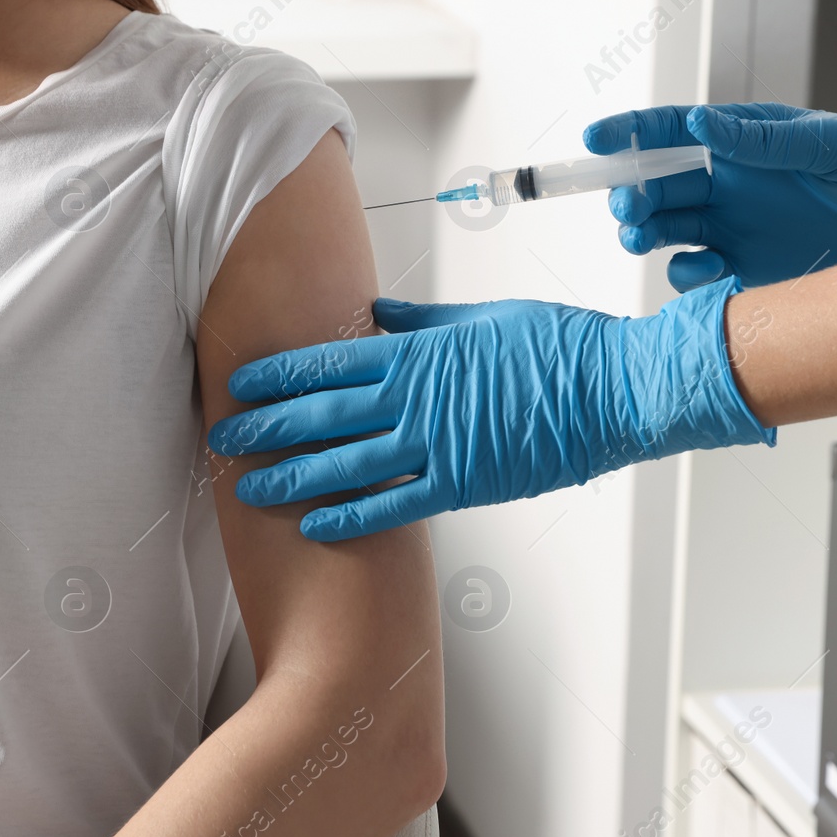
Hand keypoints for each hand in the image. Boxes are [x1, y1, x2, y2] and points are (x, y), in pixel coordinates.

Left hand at [206, 281, 772, 539]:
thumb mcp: (483, 318)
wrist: (615, 389)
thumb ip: (423, 322)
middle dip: (265, 425)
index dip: (278, 374)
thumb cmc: (558, 348)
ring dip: (292, 474)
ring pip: (345, 461)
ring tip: (248, 487)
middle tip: (221, 438)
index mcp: (420, 352)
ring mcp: (437, 443)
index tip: (240, 382)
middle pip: (323, 412)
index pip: (330, 360)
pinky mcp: (463, 484)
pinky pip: (393, 503)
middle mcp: (417, 397)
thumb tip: (377, 313)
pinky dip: (350, 514)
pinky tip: (313, 522)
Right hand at [582, 103, 836, 290]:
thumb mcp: (830, 143)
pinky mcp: (750, 273)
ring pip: (667, 232)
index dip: (628, 135)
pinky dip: (688, 277)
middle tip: (628, 206)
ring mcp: (737, 230)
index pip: (671, 134)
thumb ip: (763, 139)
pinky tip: (704, 273)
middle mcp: (732, 187)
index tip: (594, 141)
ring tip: (642, 238)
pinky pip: (697, 277)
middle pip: (658, 187)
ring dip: (645, 234)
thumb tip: (700, 126)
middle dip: (632, 194)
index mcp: (745, 144)